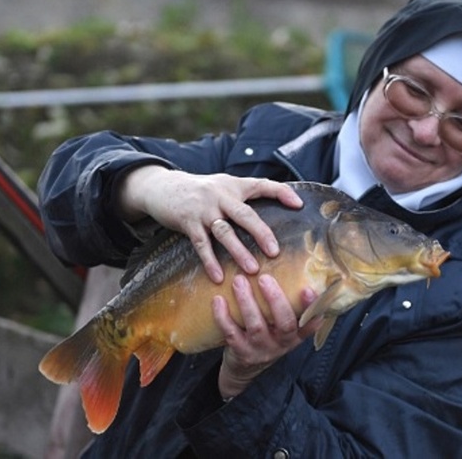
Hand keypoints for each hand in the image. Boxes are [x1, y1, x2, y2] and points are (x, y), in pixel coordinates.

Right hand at [118, 166, 302, 281]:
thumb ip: (245, 195)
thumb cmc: (200, 191)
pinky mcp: (188, 222)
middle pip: (245, 214)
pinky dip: (210, 261)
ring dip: (238, 251)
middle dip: (261, 233)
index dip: (281, 192)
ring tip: (252, 269)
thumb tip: (276, 208)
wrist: (162, 187)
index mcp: (234, 186)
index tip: (299, 204)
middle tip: (274, 252)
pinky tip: (218, 276)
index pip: (262, 185)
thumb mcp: (223, 185)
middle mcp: (221, 195)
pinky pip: (201, 244)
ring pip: (224, 232)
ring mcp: (204, 209)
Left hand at [213, 274, 322, 399]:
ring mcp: (262, 349)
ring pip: (256, 326)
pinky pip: (232, 333)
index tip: (309, 289)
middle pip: (285, 323)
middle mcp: (282, 343)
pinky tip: (218, 300)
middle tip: (264, 278)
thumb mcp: (281, 327)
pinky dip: (223, 316)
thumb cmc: (266, 336)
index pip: (310, 321)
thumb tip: (286, 267)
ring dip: (247, 302)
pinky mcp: (241, 353)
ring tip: (239, 281)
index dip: (311, 306)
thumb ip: (286, 306)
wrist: (245, 369)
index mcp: (296, 334)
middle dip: (275, 299)